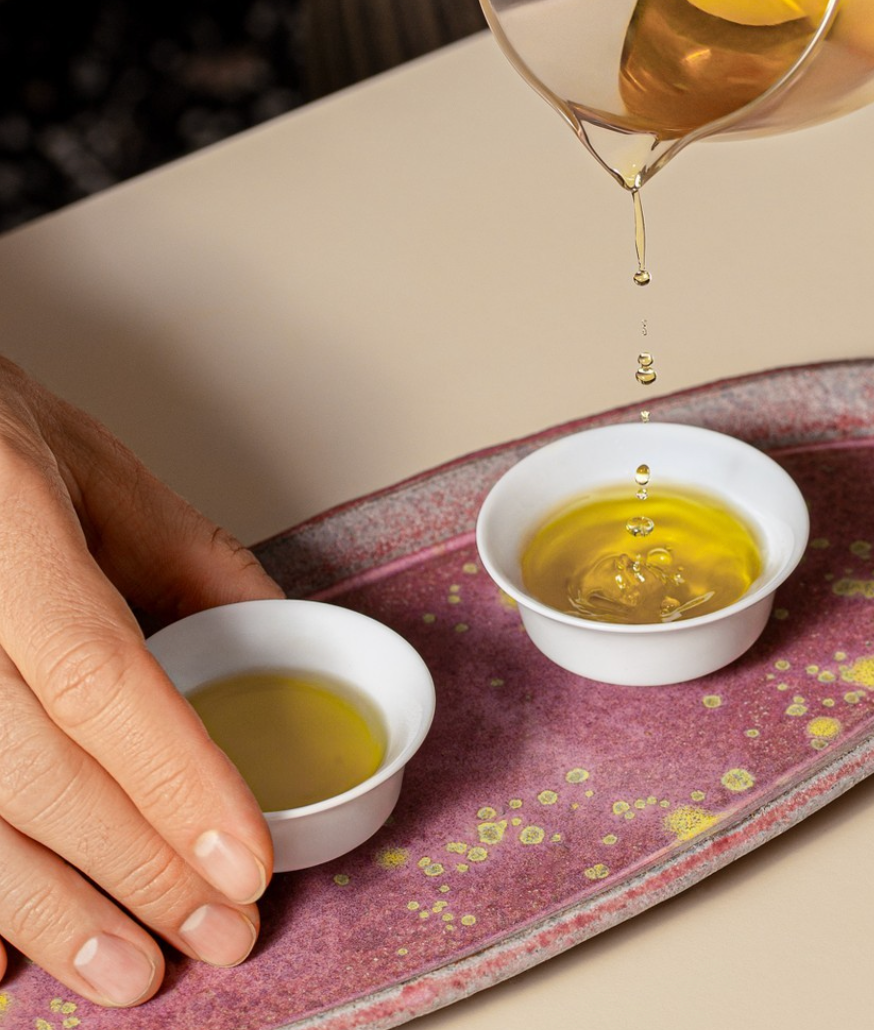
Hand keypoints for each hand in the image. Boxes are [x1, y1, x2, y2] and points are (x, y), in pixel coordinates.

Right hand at [0, 355, 283, 1005]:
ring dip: (50, 909)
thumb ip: (185, 556)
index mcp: (7, 531)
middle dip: (134, 864)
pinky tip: (8, 957)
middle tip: (218, 930)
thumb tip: (280, 634)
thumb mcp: (94, 467)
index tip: (245, 858)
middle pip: (34, 767)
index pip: (96, 675)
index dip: (172, 776)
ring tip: (132, 970)